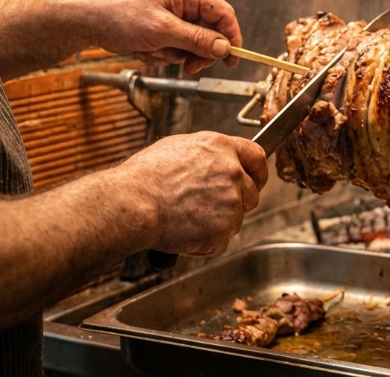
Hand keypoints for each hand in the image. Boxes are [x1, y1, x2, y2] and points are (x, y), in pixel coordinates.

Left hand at [87, 0, 241, 74]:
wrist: (89, 20)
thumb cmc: (120, 14)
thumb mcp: (163, 30)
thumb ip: (197, 40)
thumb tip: (224, 48)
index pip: (223, 13)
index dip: (232, 36)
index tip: (233, 58)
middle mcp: (184, 2)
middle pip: (210, 33)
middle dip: (197, 52)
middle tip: (189, 66)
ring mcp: (173, 16)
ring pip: (192, 44)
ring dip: (174, 54)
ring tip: (153, 49)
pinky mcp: (163, 29)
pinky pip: (175, 48)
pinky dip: (162, 54)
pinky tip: (145, 49)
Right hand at [114, 131, 267, 255]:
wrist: (131, 203)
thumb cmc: (145, 177)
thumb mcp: (178, 147)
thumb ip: (208, 154)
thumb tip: (217, 160)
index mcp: (221, 148)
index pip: (258, 157)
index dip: (258, 173)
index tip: (255, 181)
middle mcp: (232, 172)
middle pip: (252, 193)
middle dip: (236, 202)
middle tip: (209, 206)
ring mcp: (230, 202)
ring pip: (236, 219)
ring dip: (219, 222)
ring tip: (187, 217)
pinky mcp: (222, 229)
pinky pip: (221, 240)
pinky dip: (207, 241)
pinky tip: (185, 231)